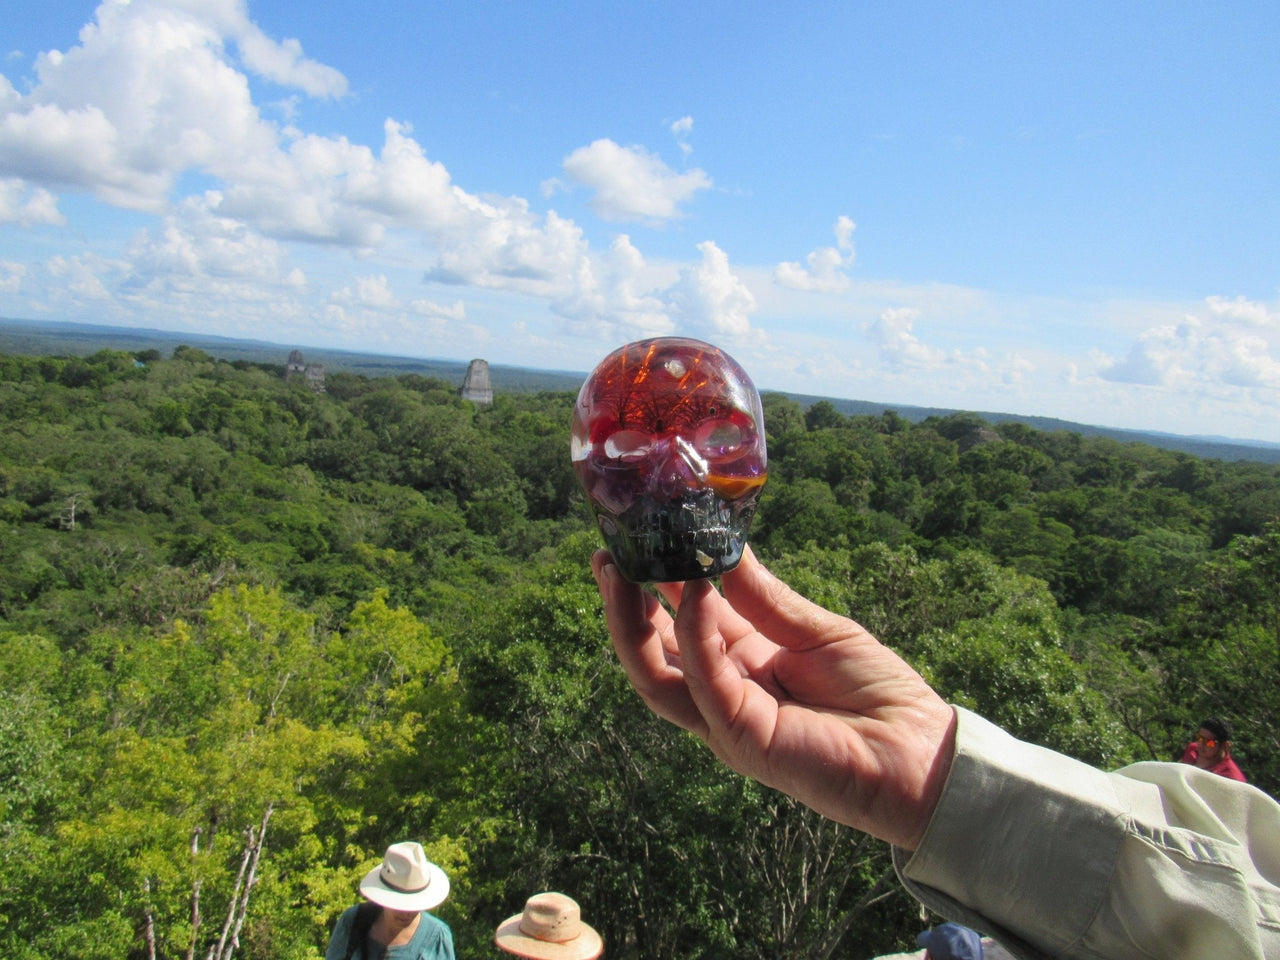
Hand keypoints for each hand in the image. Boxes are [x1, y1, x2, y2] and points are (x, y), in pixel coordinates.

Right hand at [592, 545, 956, 849]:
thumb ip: (762, 595)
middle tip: (606, 553)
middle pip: (651, 651)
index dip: (649, 582)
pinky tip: (694, 592)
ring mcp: (727, 719)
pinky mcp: (745, 738)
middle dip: (622, 604)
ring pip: (655, 675)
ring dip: (632, 623)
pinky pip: (706, 683)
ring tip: (621, 569)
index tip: (629, 536)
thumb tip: (723, 541)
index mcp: (737, 663)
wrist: (919, 754)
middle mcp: (721, 693)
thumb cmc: (876, 694)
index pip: (676, 621)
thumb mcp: (814, 629)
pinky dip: (695, 636)